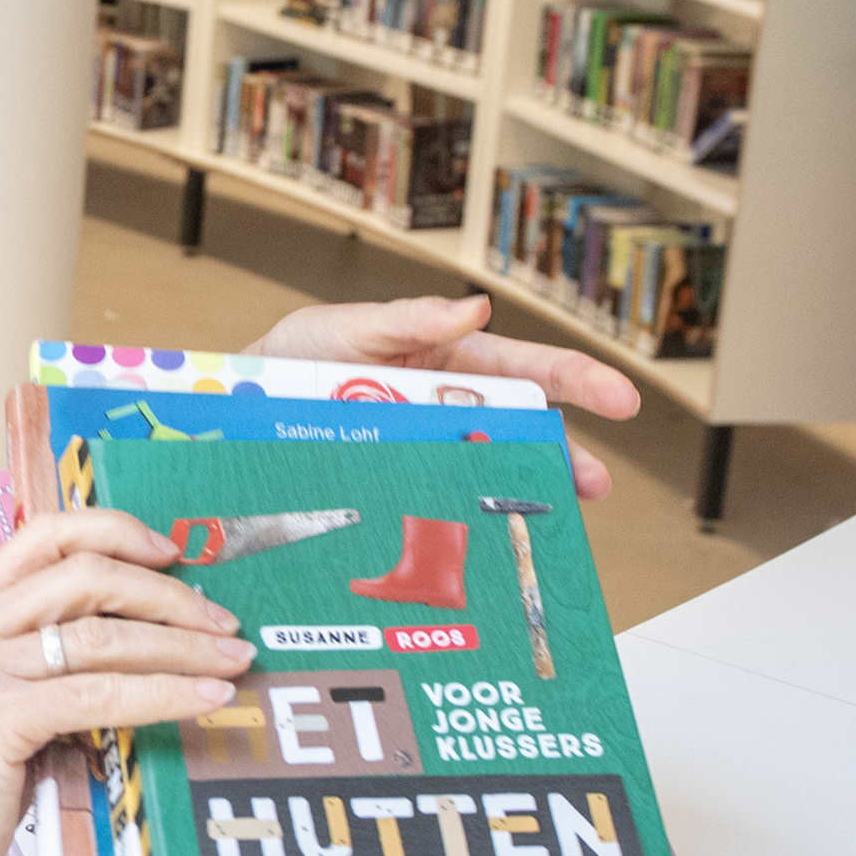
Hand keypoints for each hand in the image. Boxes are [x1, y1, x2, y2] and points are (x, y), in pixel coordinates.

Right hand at [0, 510, 249, 855]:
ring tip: (232, 662)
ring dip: (183, 646)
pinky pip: (100, 695)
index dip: (119, 533)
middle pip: (89, 576)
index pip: (48, 533)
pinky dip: (163, 694)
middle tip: (223, 625)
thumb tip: (142, 645)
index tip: (173, 556)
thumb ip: (46, 659)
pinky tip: (201, 700)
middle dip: (171, 597)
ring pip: (104, 635)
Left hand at [242, 293, 640, 500]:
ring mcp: (424, 452)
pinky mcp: (396, 488)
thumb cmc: (294, 358)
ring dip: (522, 496)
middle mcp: (446, 409)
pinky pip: (441, 506)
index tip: (620, 400)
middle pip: (521, 432)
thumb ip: (407, 321)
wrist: (234, 413)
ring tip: (549, 521)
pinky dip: (467, 526)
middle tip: (595, 484)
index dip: (575, 381)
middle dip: (564, 455)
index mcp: (447, 362)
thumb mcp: (344, 329)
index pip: (525, 369)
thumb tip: (474, 307)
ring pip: (489, 473)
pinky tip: (482, 548)